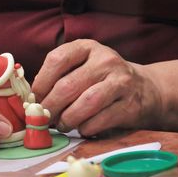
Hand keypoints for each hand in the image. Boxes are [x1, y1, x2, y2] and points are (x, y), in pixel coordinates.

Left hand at [31, 39, 161, 135]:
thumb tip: (32, 99)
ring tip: (62, 125)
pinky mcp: (130, 104)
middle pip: (68, 85)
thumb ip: (59, 77)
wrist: (145, 89)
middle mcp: (105, 60)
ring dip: (68, 119)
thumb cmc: (102, 80)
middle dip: (50, 106)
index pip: (56, 60)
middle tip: (43, 119)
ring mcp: (121, 81)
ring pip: (85, 103)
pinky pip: (101, 119)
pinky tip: (82, 128)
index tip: (33, 100)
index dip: (40, 83)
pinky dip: (86, 128)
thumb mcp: (82, 67)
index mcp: (87, 47)